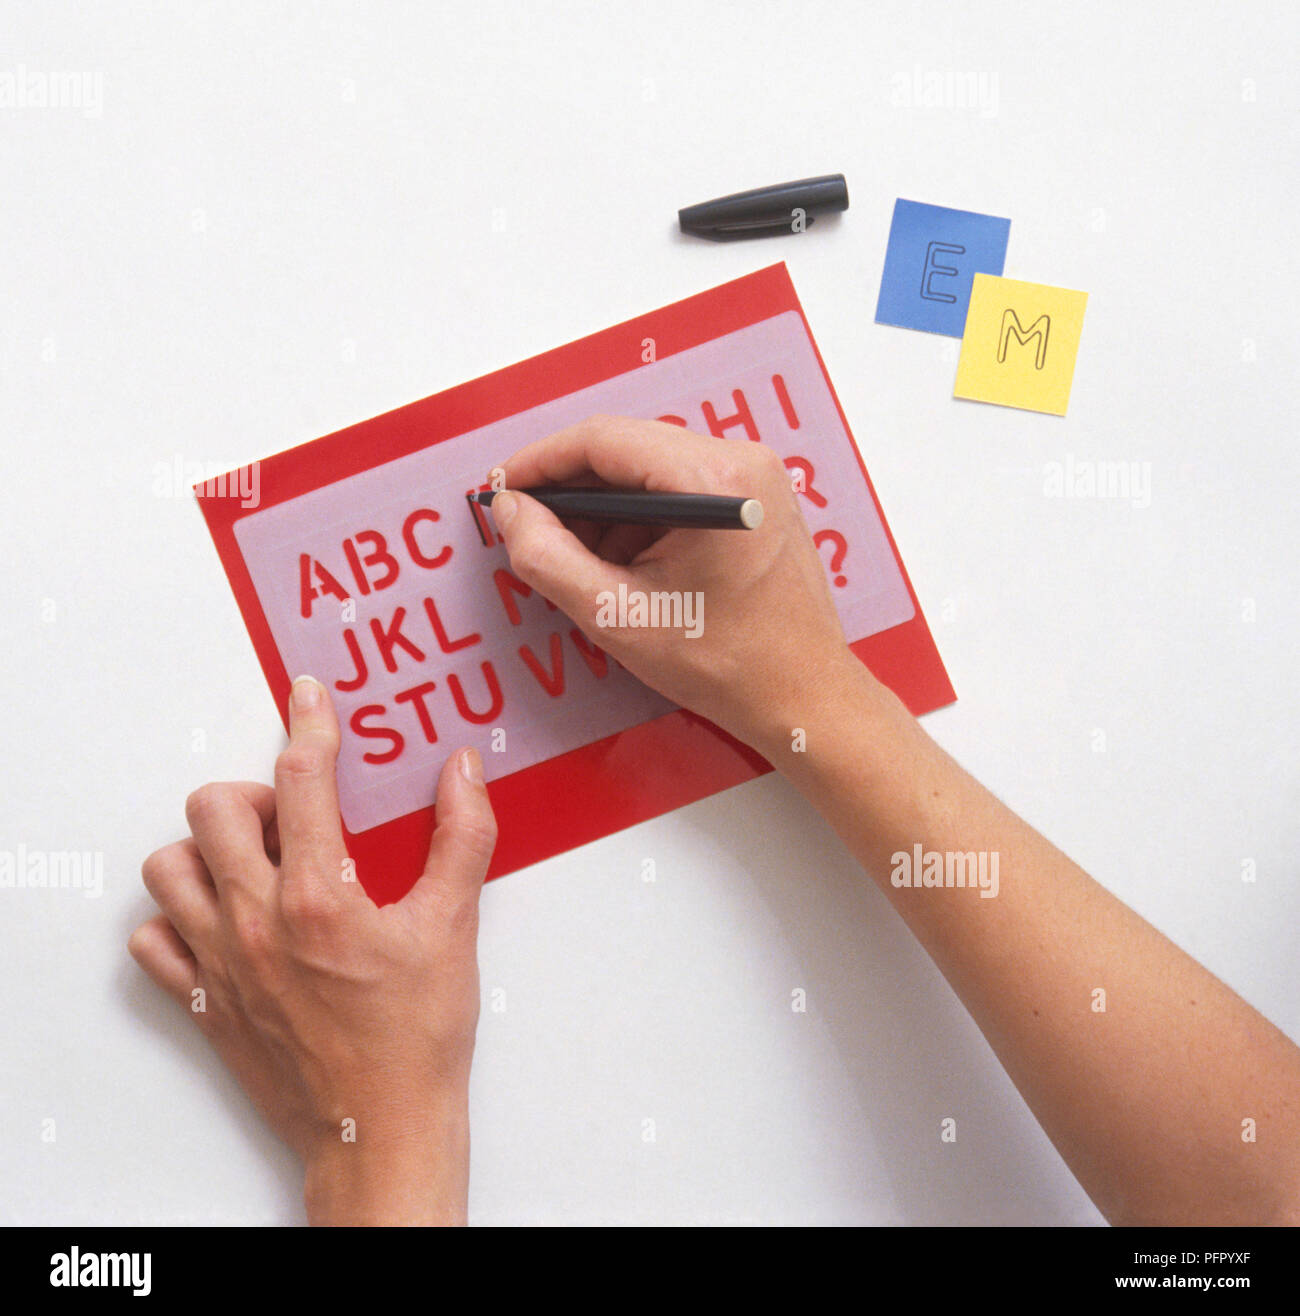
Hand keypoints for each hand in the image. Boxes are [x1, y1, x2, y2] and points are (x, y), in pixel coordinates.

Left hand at [128, 676, 497, 1224]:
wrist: (381, 1132)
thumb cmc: (417, 1040)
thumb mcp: (454, 927)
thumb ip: (460, 837)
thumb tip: (461, 772)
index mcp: (318, 897)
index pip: (301, 780)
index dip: (307, 725)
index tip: (308, 697)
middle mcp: (255, 923)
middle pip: (213, 810)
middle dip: (253, 793)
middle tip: (291, 813)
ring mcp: (221, 964)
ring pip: (169, 869)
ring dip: (207, 850)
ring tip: (254, 862)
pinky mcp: (205, 1003)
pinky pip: (154, 942)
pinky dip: (177, 918)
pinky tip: (223, 921)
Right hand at [490, 415, 862, 755]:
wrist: (803, 695)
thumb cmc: (727, 665)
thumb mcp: (619, 616)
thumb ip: (548, 558)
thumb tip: (510, 510)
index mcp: (713, 481)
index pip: (602, 440)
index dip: (540, 462)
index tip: (501, 490)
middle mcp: (742, 461)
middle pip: (626, 447)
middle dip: (570, 488)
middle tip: (528, 529)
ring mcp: (756, 476)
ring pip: (649, 467)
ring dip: (604, 506)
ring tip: (578, 562)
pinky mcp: (757, 498)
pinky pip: (678, 486)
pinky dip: (639, 517)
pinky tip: (621, 564)